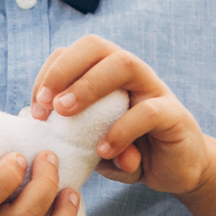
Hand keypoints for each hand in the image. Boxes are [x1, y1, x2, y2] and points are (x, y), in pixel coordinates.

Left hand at [33, 35, 215, 197]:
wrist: (179, 170)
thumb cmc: (130, 153)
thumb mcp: (95, 147)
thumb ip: (76, 142)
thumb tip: (53, 139)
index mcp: (108, 74)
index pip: (73, 53)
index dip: (50, 74)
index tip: (36, 109)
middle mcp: (132, 73)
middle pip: (96, 46)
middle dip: (64, 70)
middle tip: (46, 105)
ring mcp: (154, 89)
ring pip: (123, 64)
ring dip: (88, 85)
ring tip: (65, 112)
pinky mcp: (174, 115)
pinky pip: (147, 111)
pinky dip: (120, 130)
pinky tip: (103, 151)